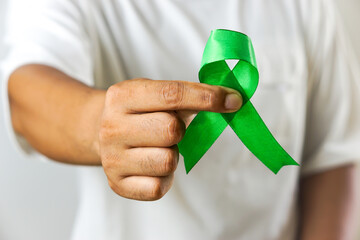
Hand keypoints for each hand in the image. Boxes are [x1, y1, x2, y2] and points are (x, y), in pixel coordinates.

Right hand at [98, 78, 241, 199]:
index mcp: (122, 96)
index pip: (172, 94)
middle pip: (171, 130)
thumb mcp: (155, 95)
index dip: (207, 97)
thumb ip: (190, 96)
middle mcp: (111, 127)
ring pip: (167, 161)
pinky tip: (153, 166)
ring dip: (172, 155)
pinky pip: (158, 187)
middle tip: (171, 130)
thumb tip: (231, 100)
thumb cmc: (140, 113)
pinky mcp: (117, 184)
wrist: (101, 133)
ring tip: (158, 148)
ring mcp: (111, 158)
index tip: (233, 100)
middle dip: (180, 130)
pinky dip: (164, 178)